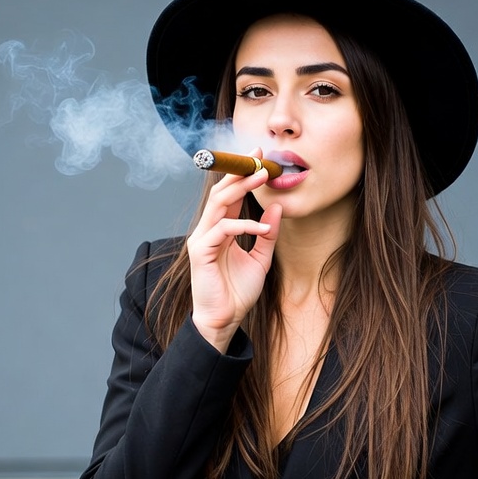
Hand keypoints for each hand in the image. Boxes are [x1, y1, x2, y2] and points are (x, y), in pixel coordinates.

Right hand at [187, 153, 281, 351]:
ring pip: (219, 203)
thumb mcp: (261, 259)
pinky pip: (224, 229)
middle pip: (222, 192)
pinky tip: (263, 228)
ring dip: (241, 188)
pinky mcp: (200, 251)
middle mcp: (208, 229)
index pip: (230, 194)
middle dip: (241, 173)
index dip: (243, 175)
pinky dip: (246, 225)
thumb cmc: (238, 292)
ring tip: (263, 178)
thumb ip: (268, 234)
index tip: (261, 159)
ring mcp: (202, 239)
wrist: (224, 320)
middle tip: (261, 159)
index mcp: (221, 229)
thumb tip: (277, 207)